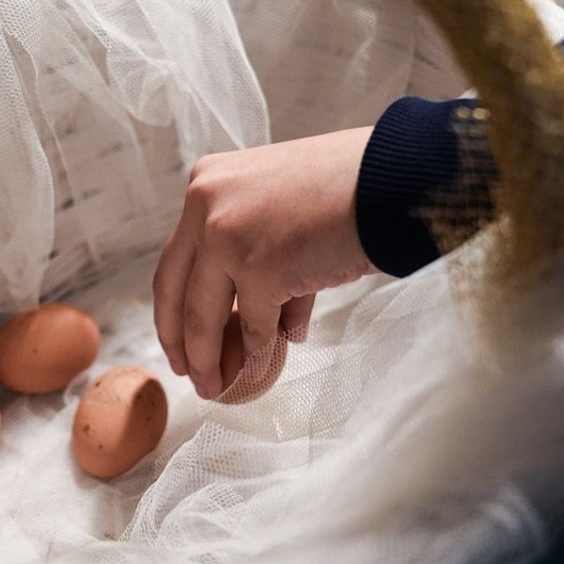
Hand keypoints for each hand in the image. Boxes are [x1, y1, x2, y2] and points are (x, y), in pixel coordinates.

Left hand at [153, 128, 377, 399]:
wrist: (391, 178)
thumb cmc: (347, 186)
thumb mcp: (279, 204)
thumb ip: (256, 248)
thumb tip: (262, 317)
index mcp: (206, 181)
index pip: (176, 255)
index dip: (172, 302)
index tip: (176, 335)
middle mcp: (205, 204)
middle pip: (173, 287)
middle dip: (177, 338)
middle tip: (184, 371)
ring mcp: (226, 236)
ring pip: (203, 315)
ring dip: (208, 358)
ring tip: (216, 386)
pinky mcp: (259, 268)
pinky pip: (253, 326)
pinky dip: (257, 353)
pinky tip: (262, 369)